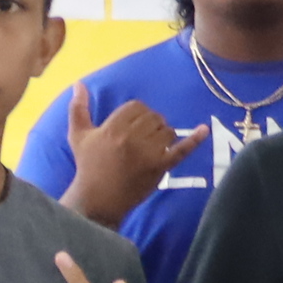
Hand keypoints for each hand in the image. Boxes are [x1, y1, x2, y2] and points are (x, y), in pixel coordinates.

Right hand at [62, 81, 208, 223]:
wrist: (98, 199)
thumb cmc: (88, 165)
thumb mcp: (78, 135)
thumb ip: (78, 108)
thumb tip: (79, 83)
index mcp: (113, 127)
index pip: (137, 107)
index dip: (137, 114)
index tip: (131, 126)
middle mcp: (132, 138)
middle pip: (154, 117)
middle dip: (151, 123)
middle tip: (142, 137)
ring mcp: (148, 153)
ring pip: (168, 130)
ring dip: (163, 134)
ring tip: (151, 146)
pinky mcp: (161, 167)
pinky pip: (182, 149)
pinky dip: (195, 140)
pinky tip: (204, 129)